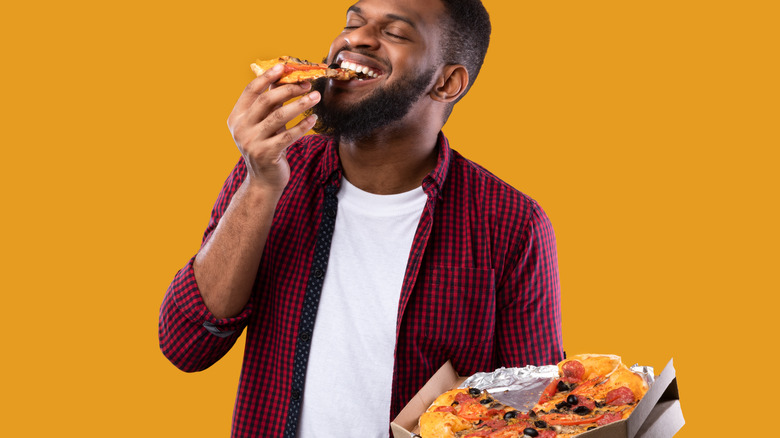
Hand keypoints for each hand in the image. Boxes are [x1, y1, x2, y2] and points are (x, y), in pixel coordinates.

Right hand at [227, 64, 320, 193]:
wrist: (264, 181)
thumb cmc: (266, 147)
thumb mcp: (263, 124)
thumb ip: (270, 102)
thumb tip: (282, 76)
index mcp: (236, 117)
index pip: (251, 90)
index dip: (267, 76)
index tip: (284, 66)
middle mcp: (240, 128)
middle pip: (266, 100)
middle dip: (289, 89)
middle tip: (308, 84)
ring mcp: (251, 142)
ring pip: (279, 116)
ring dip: (300, 104)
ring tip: (316, 97)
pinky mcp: (266, 154)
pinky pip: (288, 135)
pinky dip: (303, 125)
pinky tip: (314, 119)